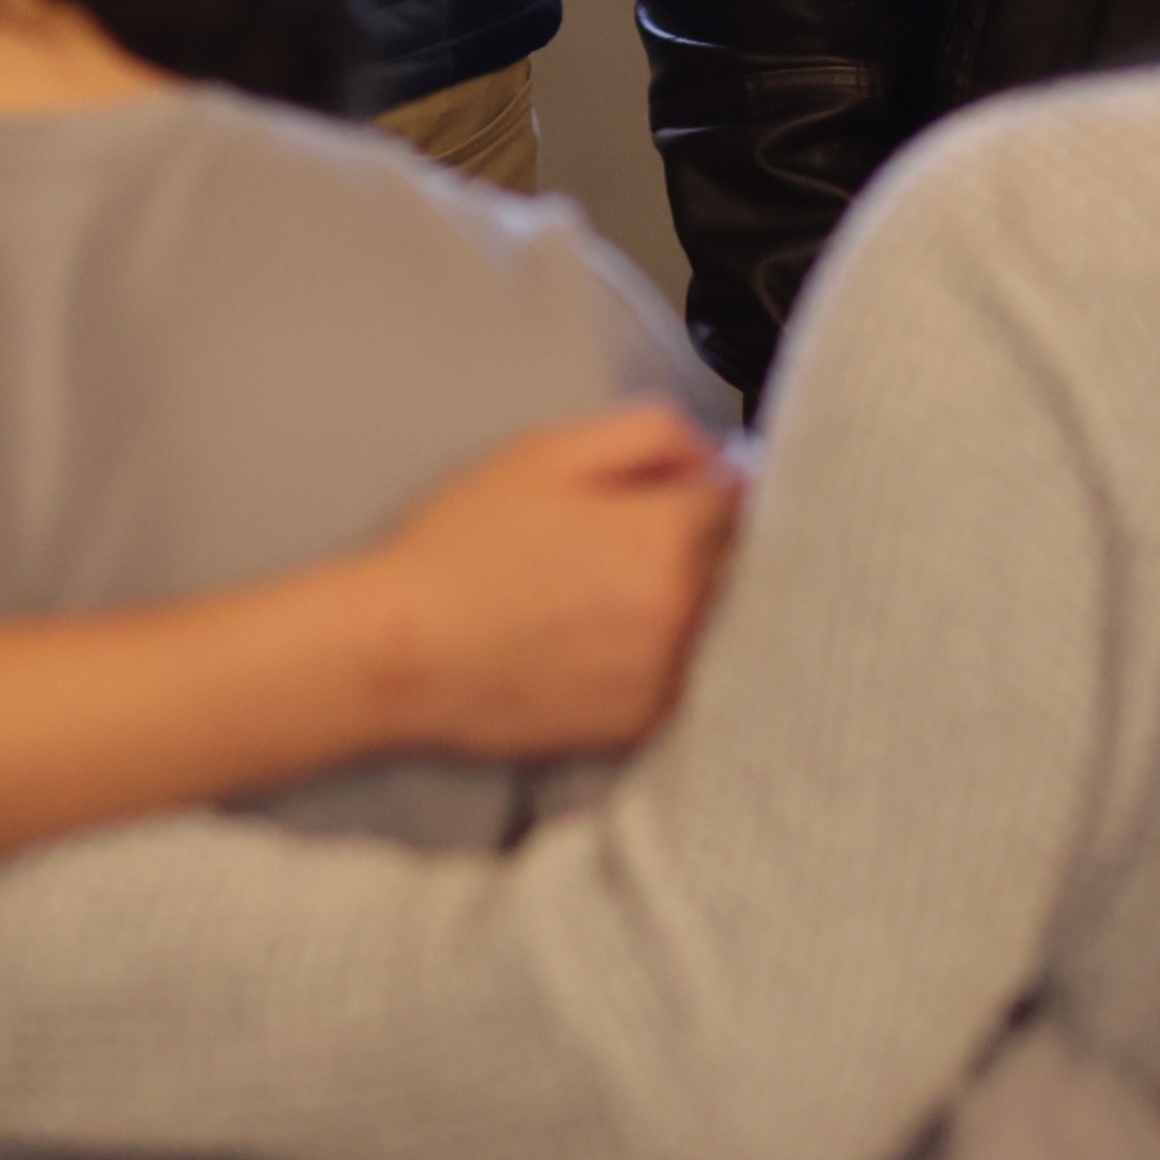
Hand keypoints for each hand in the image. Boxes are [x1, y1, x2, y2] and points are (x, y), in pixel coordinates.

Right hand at [353, 401, 742, 761]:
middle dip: (728, 542)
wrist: (406, 650)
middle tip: (673, 536)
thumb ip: (644, 434)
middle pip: (752, 566)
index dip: (722, 481)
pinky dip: (687, 658)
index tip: (697, 485)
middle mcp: (684, 610)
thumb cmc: (463, 547)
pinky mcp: (646, 725)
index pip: (746, 497)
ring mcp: (669, 675)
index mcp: (665, 534)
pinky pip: (701, 683)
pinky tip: (634, 642)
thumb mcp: (545, 452)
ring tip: (646, 591)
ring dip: (714, 603)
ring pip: (733, 627)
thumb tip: (710, 451)